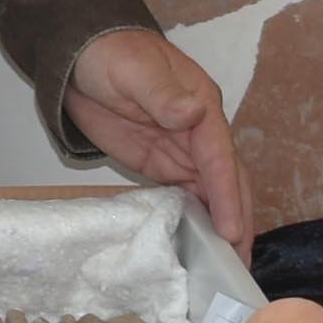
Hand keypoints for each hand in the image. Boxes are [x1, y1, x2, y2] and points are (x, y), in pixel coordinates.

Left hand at [65, 30, 251, 250]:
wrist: (81, 54)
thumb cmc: (112, 54)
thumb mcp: (134, 69)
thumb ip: (162, 93)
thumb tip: (192, 113)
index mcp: (202, 108)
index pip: (220, 157)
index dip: (226, 194)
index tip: (232, 230)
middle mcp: (199, 133)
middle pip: (226, 181)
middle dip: (237, 220)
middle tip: (241, 265)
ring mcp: (180, 150)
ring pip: (211, 193)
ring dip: (223, 226)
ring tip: (230, 267)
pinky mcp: (160, 163)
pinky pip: (186, 194)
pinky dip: (198, 220)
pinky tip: (201, 247)